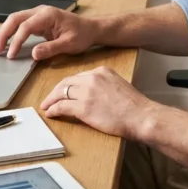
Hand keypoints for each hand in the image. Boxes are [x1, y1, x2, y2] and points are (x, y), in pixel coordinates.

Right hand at [0, 6, 98, 60]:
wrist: (90, 28)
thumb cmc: (82, 35)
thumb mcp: (69, 44)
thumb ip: (51, 49)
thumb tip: (33, 54)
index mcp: (48, 15)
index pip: (26, 26)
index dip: (17, 40)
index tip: (11, 55)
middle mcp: (40, 11)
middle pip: (15, 18)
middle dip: (4, 34)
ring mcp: (38, 14)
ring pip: (15, 19)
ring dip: (5, 32)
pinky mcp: (37, 20)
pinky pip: (20, 24)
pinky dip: (11, 32)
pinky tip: (6, 43)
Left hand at [41, 66, 155, 139]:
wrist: (141, 116)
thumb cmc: (135, 106)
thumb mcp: (119, 86)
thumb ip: (104, 86)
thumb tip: (93, 95)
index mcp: (102, 71)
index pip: (78, 76)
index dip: (68, 85)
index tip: (63, 91)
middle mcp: (92, 78)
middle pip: (66, 82)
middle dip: (55, 91)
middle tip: (49, 98)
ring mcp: (87, 92)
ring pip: (61, 93)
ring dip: (51, 100)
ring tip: (46, 106)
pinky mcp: (83, 107)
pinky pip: (62, 106)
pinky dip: (54, 110)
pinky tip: (50, 113)